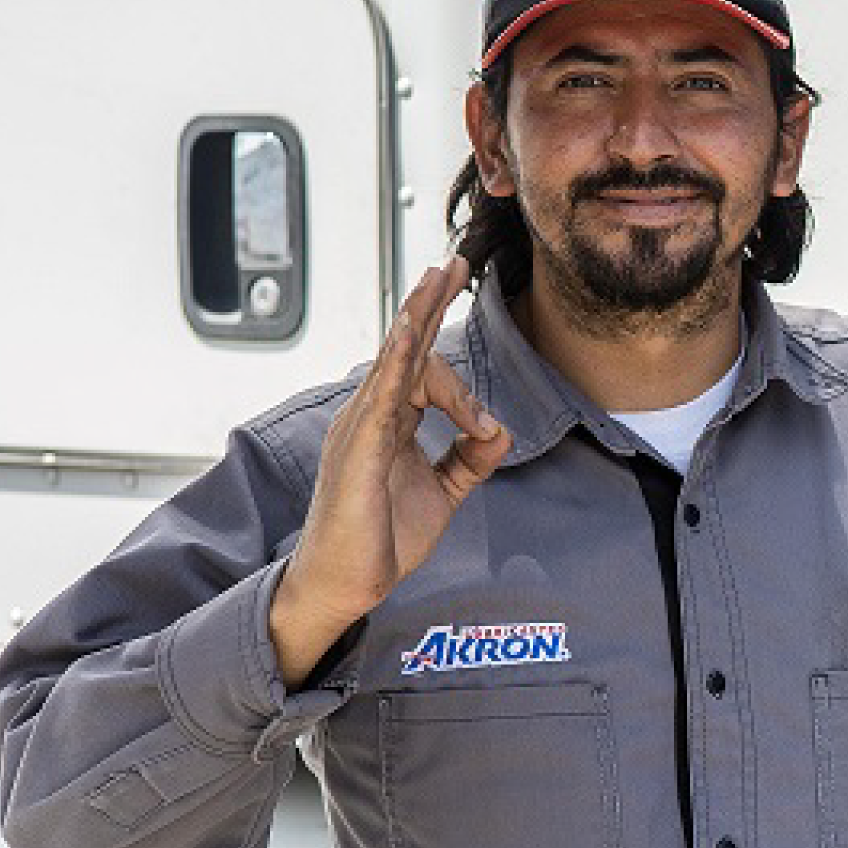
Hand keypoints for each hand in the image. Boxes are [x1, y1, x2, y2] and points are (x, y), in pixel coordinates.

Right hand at [270, 258, 510, 685]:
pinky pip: (380, 396)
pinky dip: (396, 363)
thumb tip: (501, 432)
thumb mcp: (443, 492)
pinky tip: (409, 333)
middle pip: (403, 346)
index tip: (488, 429)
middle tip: (453, 263)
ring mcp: (361, 428)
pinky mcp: (359, 450)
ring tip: (437, 278)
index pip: (422, 370)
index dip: (463, 385)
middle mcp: (370, 414)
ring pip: (392, 359)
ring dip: (418, 317)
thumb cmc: (381, 538)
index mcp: (388, 421)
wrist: (347, 584)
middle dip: (429, 303)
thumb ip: (470, 460)